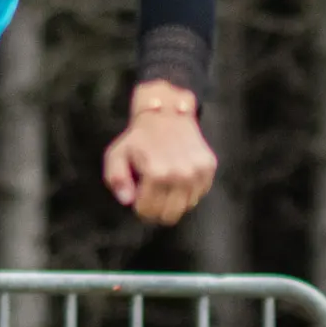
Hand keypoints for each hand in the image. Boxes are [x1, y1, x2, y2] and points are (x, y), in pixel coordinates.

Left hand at [103, 81, 217, 225]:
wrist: (167, 111)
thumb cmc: (139, 137)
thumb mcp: (117, 154)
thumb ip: (117, 179)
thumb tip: (127, 201)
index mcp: (157, 173)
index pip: (149, 211)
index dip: (141, 209)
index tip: (139, 201)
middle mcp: (181, 175)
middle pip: (170, 215)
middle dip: (158, 210)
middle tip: (152, 197)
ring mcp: (198, 172)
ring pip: (186, 207)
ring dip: (174, 201)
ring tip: (165, 185)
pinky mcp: (209, 167)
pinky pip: (199, 195)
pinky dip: (188, 192)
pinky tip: (178, 178)